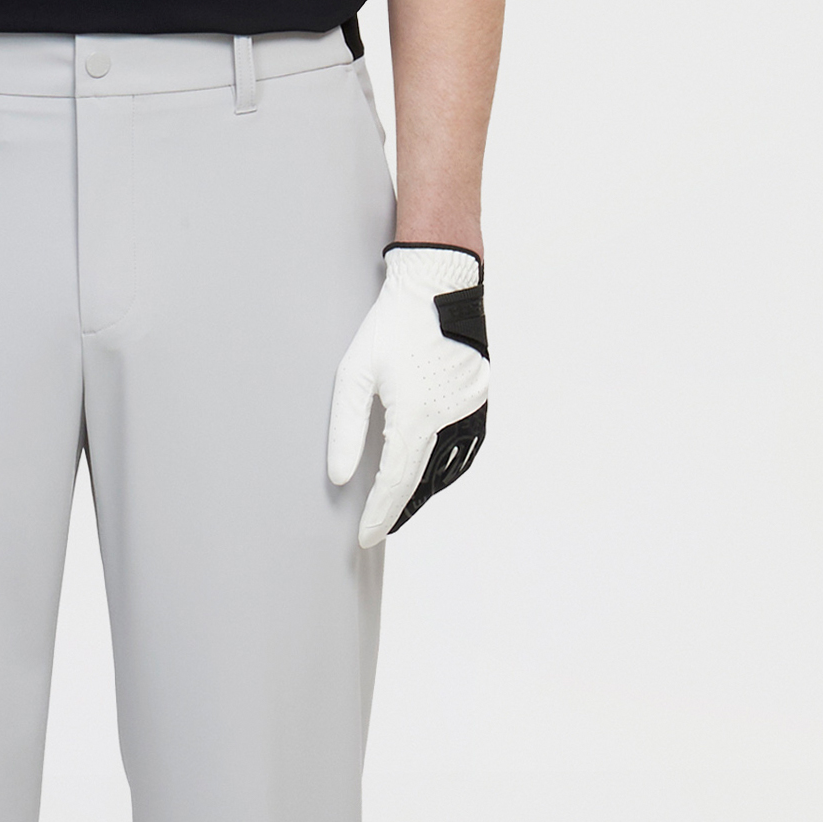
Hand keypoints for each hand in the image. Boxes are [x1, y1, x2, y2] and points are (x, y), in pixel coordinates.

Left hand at [327, 244, 489, 548]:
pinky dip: (447, 468)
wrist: (438, 282)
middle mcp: (451, 415)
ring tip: (400, 508)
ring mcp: (472, 406)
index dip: (379, 514)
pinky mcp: (480, 397)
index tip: (365, 539)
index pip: (395, 481)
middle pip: (423, 480)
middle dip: (400, 508)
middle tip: (378, 530)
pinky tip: (430, 476)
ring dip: (425, 491)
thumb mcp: (354, 374)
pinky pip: (466, 447)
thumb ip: (346, 430)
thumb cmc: (391, 325)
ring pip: (449, 468)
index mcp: (417, 413)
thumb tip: (342, 478)